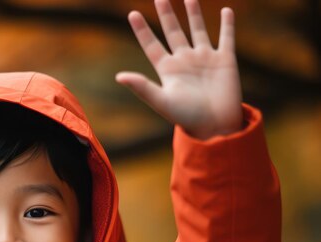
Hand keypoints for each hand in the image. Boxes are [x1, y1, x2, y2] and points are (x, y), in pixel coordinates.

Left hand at [116, 0, 242, 139]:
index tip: (132, 14)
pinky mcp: (225, 60)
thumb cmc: (186, 117)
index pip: (152, 45)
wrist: (215, 126)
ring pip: (198, 30)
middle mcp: (185, 61)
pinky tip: (226, 11)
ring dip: (194, 14)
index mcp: (168, 70)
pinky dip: (227, 25)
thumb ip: (142, 87)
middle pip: (173, 32)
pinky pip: (226, 38)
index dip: (142, 30)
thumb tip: (119, 76)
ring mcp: (205, 59)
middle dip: (166, 15)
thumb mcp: (162, 101)